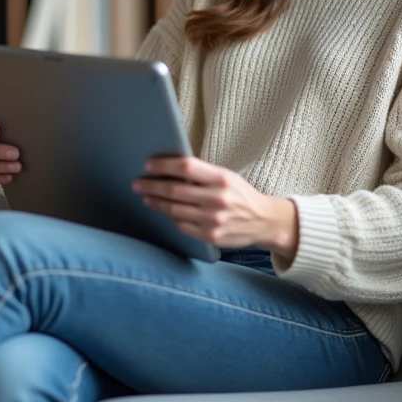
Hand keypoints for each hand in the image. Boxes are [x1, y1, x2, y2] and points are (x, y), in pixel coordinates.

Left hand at [132, 155, 298, 254]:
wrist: (264, 221)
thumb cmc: (240, 194)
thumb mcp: (226, 177)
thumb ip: (201, 174)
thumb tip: (168, 169)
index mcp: (221, 178)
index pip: (185, 167)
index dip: (163, 166)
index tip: (148, 165)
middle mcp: (217, 199)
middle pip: (174, 190)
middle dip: (151, 186)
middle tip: (137, 183)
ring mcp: (213, 220)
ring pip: (174, 210)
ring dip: (155, 202)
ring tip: (146, 197)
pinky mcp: (210, 236)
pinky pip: (181, 225)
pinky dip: (170, 217)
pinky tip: (164, 211)